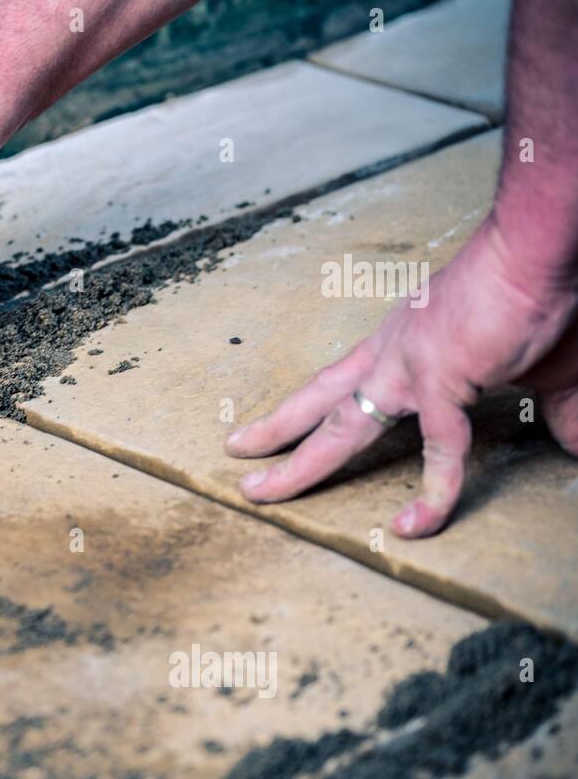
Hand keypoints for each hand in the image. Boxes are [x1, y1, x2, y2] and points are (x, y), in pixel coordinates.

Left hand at [225, 218, 577, 537]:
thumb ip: (555, 411)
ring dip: (297, 465)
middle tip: (234, 451)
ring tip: (257, 493)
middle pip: (318, 400)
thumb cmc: (540, 299)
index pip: (342, 382)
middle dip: (274, 430)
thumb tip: (574, 443)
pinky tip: (412, 529)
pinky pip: (438, 452)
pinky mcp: (441, 383)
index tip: (284, 424)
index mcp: (401, 344)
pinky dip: (432, 494)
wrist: (545, 250)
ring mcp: (407, 370)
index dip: (310, 405)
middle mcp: (390, 355)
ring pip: (337, 428)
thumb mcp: (543, 368)